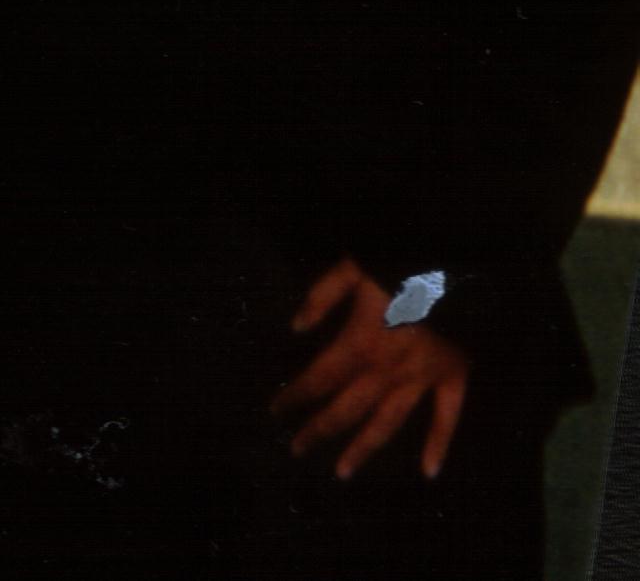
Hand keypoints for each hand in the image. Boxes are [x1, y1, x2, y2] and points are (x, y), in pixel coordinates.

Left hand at [270, 256, 470, 478]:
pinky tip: (430, 472)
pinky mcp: (454, 378)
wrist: (461, 267)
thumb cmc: (401, 264)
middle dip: (319, 430)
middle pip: (346, 409)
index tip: (275, 412)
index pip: (318, 378)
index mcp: (359, 344)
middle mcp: (387, 371)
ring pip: (388, 422)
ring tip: (343, 473)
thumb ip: (320, 297)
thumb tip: (294, 327)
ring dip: (364, 449)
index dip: (294, 396)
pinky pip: (448, 417)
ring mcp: (422, 379)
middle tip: (297, 450)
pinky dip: (440, 444)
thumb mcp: (351, 269)